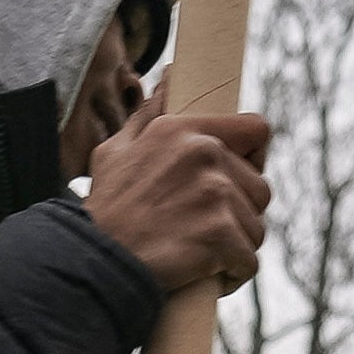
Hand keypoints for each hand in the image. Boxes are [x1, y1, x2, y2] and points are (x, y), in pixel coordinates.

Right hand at [82, 107, 271, 299]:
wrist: (93, 260)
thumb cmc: (105, 209)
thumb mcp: (116, 151)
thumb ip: (149, 115)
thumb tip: (169, 78)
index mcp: (184, 130)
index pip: (257, 130)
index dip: (252, 157)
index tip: (237, 178)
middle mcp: (205, 154)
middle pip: (259, 188)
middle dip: (239, 213)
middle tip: (205, 229)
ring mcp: (216, 195)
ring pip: (255, 227)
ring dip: (236, 245)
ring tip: (203, 254)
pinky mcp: (222, 235)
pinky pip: (249, 260)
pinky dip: (233, 273)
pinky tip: (210, 275)